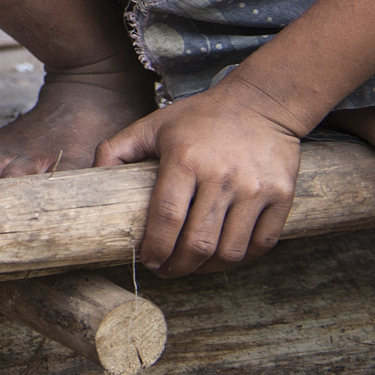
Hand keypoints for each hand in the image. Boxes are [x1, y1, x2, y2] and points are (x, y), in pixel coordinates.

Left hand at [95, 77, 301, 277]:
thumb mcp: (153, 125)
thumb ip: (117, 149)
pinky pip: (262, 243)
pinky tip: (223, 256)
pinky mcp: (282, 196)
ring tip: (192, 267)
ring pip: (231, 251)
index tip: (146, 260)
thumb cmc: (200, 117)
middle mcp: (222, 175)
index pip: (167, 217)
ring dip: (207, 269)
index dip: (154, 247)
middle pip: (198, 243)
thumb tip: (92, 177)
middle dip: (177, 267)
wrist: (261, 102)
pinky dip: (242, 258)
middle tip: (166, 271)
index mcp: (185, 159)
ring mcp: (255, 188)